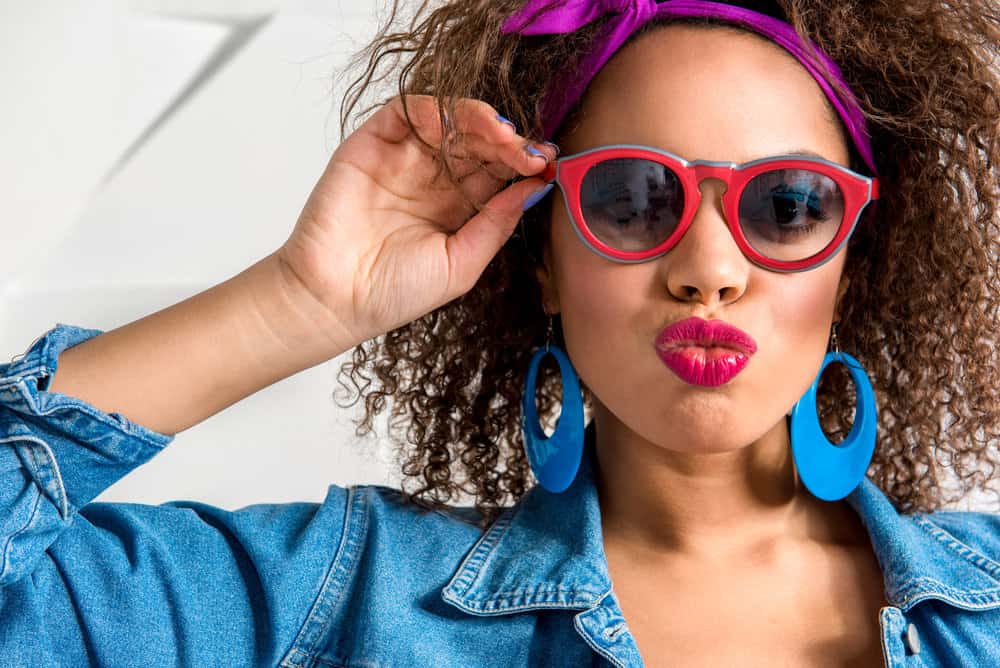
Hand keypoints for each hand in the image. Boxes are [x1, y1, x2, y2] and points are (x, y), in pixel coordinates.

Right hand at [276, 94, 555, 348]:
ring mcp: (404, 159)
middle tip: (528, 151)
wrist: (335, 300)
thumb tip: (536, 188)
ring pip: (449, 120)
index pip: (499, 170)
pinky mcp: (372, 145)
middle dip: (508, 141)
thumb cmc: (395, 293)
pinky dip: (433, 111)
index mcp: (460, 207)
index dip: (523, 162)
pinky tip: (455, 127)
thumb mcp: (462, 263)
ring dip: (479, 120)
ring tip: (502, 135)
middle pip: (480, 141)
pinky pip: (406, 112)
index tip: (546, 164)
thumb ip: (497, 224)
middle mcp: (435, 179)